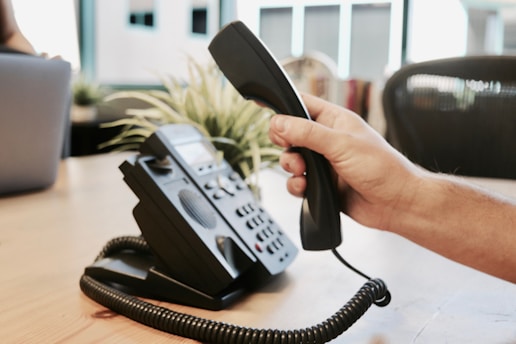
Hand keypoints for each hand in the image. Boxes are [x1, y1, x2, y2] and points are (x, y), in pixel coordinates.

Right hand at [269, 94, 424, 230]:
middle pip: (290, 133)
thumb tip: (279, 123)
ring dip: (290, 166)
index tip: (263, 106)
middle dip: (284, 142)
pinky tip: (306, 186)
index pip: (302, 104)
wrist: (396, 203)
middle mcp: (327, 139)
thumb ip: (308, 133)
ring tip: (301, 171)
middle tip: (290, 147)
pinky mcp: (322, 184)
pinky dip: (296, 184)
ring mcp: (324, 162)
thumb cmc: (383, 168)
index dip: (283, 105)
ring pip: (291, 159)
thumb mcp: (342, 144)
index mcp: (334, 120)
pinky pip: (297, 181)